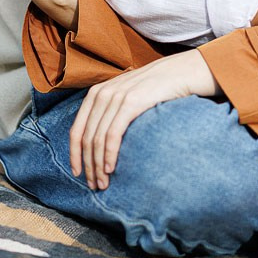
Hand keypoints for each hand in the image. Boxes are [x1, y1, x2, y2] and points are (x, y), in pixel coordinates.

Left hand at [70, 50, 218, 189]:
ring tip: (103, 183)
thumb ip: (112, 112)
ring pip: (97, 139)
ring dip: (98, 165)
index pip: (77, 129)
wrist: (182, 72)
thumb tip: (99, 143)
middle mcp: (103, 93)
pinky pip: (113, 134)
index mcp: (97, 92)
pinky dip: (109, 154)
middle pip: (86, 137)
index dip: (74, 154)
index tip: (77, 173)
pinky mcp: (131, 102)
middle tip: (94, 186)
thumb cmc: (157, 89)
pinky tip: (111, 169)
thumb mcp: (128, 96)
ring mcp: (116, 96)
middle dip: (88, 165)